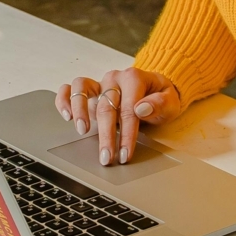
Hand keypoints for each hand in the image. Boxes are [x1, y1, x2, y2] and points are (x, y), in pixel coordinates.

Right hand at [54, 66, 185, 165]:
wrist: (154, 87)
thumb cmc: (161, 97)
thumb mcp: (171, 101)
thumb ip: (160, 104)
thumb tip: (141, 108)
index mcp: (134, 78)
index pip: (129, 109)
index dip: (126, 134)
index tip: (125, 154)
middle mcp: (114, 78)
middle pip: (106, 105)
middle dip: (106, 135)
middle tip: (106, 157)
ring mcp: (99, 83)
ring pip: (82, 88)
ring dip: (80, 110)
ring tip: (82, 131)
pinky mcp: (88, 90)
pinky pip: (69, 88)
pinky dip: (64, 99)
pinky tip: (66, 116)